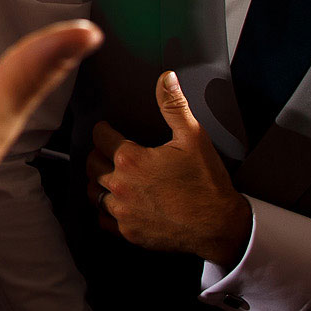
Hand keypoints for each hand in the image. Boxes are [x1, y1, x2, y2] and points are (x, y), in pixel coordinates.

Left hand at [87, 73, 250, 266]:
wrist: (219, 225)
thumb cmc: (206, 182)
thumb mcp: (193, 137)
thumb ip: (174, 105)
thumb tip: (167, 78)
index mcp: (130, 160)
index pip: (99, 137)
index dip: (104, 130)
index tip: (107, 130)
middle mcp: (120, 186)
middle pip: (91, 164)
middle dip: (99, 154)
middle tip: (110, 152)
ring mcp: (122, 212)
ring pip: (93, 192)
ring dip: (99, 181)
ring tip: (110, 175)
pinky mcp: (127, 232)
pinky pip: (103, 218)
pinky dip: (106, 209)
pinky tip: (117, 202)